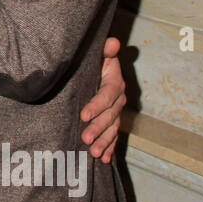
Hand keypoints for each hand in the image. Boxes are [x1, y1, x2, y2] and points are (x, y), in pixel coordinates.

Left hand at [81, 37, 125, 162]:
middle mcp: (119, 99)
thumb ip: (105, 50)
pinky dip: (109, 148)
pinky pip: (113, 137)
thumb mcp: (99, 54)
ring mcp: (116, 112)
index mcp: (114, 82)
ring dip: (104, 142)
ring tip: (93, 153)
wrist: (98, 69)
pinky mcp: (112, 122)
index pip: (106, 95)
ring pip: (112, 129)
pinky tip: (103, 159)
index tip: (83, 115)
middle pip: (109, 116)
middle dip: (98, 128)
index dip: (97, 105)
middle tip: (85, 139)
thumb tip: (113, 42)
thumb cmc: (95, 61)